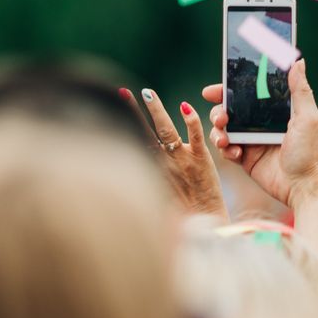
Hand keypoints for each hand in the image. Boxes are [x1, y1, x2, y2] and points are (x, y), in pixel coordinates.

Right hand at [123, 87, 226, 217]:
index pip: (134, 141)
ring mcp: (181, 159)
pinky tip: (185, 107)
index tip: (112, 108)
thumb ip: (146, 179)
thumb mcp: (157, 198)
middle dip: (131, 110)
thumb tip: (131, 173)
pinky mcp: (201, 159)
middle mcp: (162, 163)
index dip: (124, 124)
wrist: (204, 226)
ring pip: (165, 129)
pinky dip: (190, 121)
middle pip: (143, 131)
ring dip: (156, 110)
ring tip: (148, 93)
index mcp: (151, 170)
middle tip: (122, 91)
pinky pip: (196, 136)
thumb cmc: (181, 217)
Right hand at [201, 58, 317, 207]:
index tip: (214, 89)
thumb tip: (297, 61)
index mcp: (274, 110)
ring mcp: (251, 140)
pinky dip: (225, 149)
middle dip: (219, 110)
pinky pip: (226, 149)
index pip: (247, 93)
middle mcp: (261, 123)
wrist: (305, 187)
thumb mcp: (308, 117)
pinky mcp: (246, 159)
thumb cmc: (311, 152)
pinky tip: (235, 153)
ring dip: (218, 130)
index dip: (229, 89)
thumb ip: (299, 90)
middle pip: (230, 109)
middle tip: (221, 116)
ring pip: (223, 129)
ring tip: (224, 138)